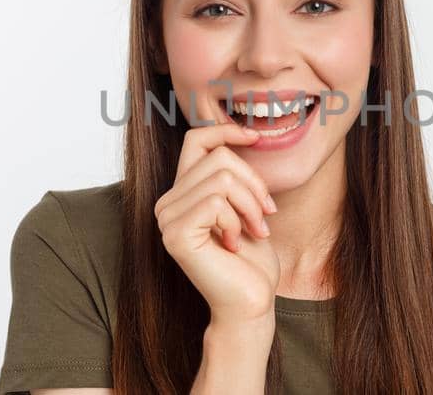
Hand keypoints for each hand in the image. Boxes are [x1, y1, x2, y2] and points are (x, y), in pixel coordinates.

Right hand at [155, 122, 281, 323]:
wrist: (250, 301)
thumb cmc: (251, 258)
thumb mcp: (246, 205)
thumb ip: (234, 174)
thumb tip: (245, 131)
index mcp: (182, 192)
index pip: (196, 139)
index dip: (226, 130)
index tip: (256, 137)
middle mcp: (167, 202)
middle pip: (218, 157)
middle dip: (253, 184)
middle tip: (266, 216)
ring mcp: (166, 218)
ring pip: (221, 179)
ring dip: (250, 206)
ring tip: (255, 231)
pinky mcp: (175, 234)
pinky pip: (216, 203)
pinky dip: (236, 222)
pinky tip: (235, 244)